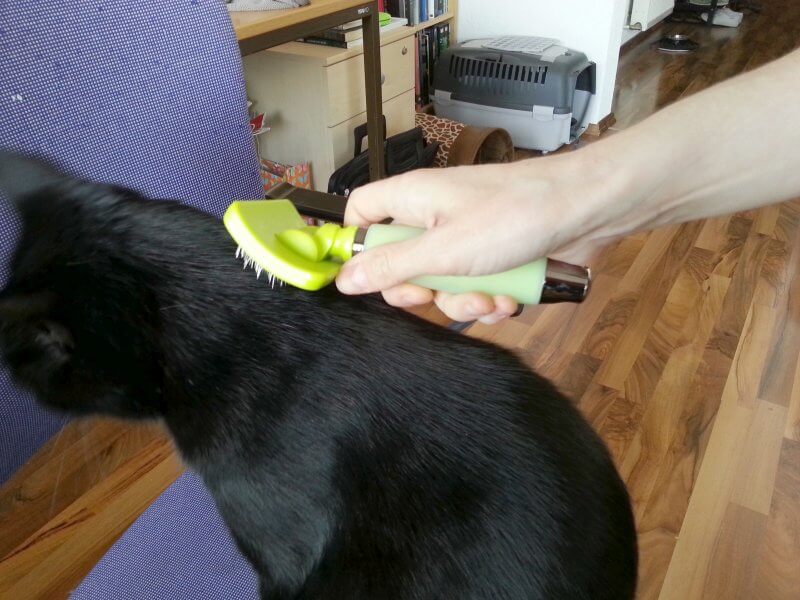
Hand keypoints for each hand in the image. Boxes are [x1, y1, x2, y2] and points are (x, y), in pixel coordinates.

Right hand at [335, 153, 621, 322]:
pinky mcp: (492, 259)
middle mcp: (433, 217)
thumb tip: (344, 279)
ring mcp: (464, 239)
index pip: (361, 215)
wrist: (587, 212)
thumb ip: (392, 266)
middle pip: (399, 262)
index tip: (366, 279)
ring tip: (490, 299)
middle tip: (432, 295)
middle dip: (419, 289)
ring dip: (462, 301)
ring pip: (439, 283)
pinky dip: (488, 299)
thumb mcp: (444, 250)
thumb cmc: (514, 217)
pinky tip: (509, 301)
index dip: (357, 246)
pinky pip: (472, 287)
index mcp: (411, 200)